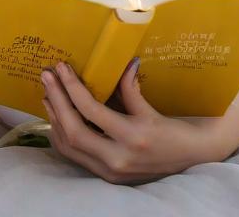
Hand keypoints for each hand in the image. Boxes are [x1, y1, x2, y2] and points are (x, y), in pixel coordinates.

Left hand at [40, 58, 238, 183]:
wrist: (192, 160)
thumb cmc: (174, 131)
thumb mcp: (151, 108)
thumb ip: (130, 87)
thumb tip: (121, 61)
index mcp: (133, 136)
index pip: (91, 111)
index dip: (72, 87)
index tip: (61, 67)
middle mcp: (119, 158)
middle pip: (73, 131)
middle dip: (56, 100)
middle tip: (46, 76)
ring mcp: (111, 171)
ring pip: (70, 146)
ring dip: (55, 118)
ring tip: (48, 94)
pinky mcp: (107, 177)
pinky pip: (75, 156)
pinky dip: (62, 136)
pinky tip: (57, 117)